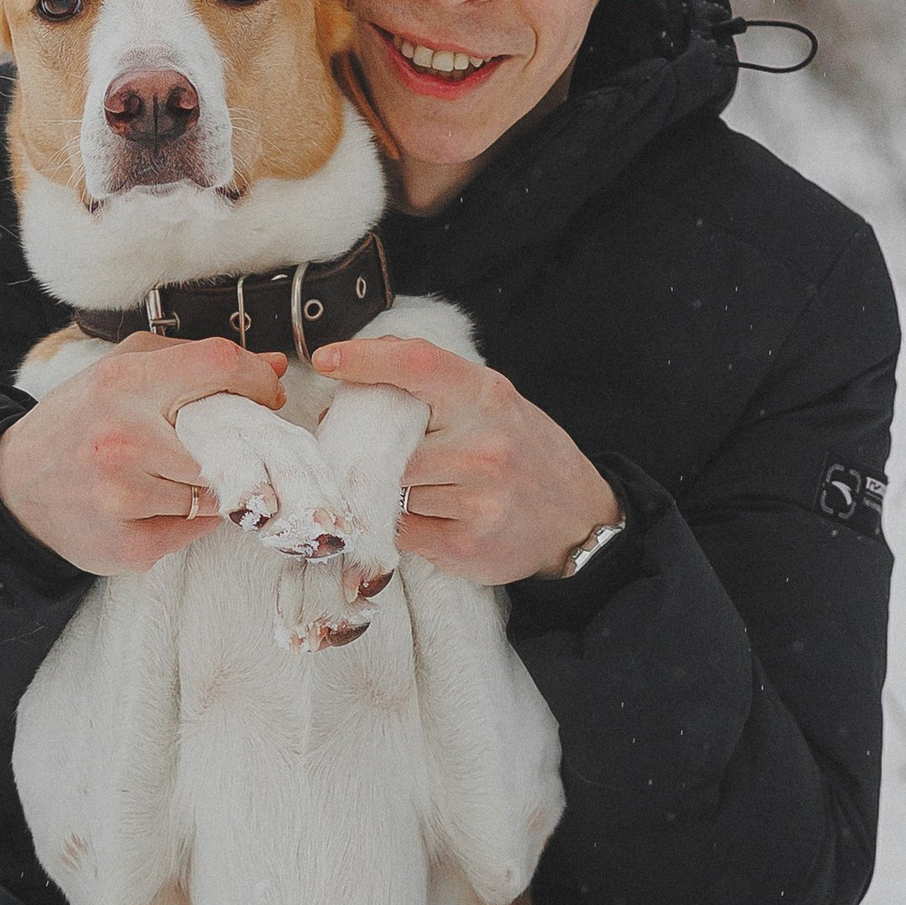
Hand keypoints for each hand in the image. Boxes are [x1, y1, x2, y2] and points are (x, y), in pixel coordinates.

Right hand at [0, 333, 287, 576]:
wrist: (13, 490)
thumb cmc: (77, 423)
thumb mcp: (121, 371)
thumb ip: (192, 360)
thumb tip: (274, 369)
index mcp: (122, 383)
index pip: (219, 366)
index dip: (256, 379)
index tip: (265, 394)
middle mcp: (123, 440)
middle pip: (229, 439)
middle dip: (239, 443)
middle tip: (229, 441)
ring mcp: (126, 498)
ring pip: (216, 490)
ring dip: (209, 484)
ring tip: (167, 474)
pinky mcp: (133, 546)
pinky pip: (196, 529)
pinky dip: (186, 517)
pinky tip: (150, 505)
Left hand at [312, 335, 614, 586]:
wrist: (578, 517)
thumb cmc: (525, 451)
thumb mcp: (492, 403)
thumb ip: (436, 389)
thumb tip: (354, 382)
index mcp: (485, 397)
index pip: (417, 364)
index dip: (366, 358)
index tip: (327, 358)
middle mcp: (483, 445)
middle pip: (387, 444)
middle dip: (369, 450)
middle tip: (372, 451)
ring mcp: (477, 498)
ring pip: (392, 491)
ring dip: (395, 493)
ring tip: (433, 491)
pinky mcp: (466, 545)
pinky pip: (402, 530)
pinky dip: (407, 524)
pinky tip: (437, 517)